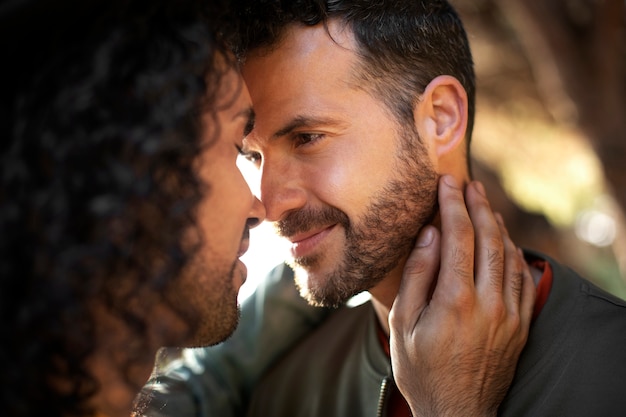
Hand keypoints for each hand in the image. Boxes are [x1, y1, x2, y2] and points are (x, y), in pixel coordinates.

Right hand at [388, 175, 534, 416]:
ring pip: (510, 255)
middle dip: (478, 206)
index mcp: (454, 300)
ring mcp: (509, 314)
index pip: (458, 236)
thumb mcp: (402, 324)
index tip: (447, 183)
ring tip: (485, 205)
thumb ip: (417, 275)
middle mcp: (488, 302)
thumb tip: (430, 235)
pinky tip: (505, 242)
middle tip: (469, 185)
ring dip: (498, 225)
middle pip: (489, 238)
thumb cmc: (421, 369)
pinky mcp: (520, 325)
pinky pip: (523, 278)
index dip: (452, 205)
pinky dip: (515, 252)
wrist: (456, 412)